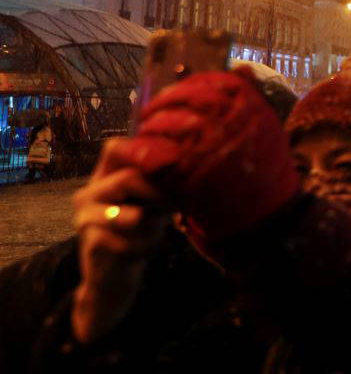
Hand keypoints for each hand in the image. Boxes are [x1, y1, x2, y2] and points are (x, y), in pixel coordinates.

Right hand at [71, 139, 170, 343]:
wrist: (112, 276)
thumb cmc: (138, 231)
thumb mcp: (153, 201)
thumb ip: (161, 182)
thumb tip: (191, 164)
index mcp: (103, 176)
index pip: (115, 148)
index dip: (144, 148)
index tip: (178, 155)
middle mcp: (88, 193)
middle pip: (128, 178)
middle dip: (161, 192)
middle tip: (180, 203)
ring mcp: (85, 219)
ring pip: (134, 215)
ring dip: (154, 225)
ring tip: (156, 230)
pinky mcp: (92, 244)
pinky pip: (132, 243)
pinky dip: (147, 247)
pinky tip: (143, 250)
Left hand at [133, 71, 299, 246]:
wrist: (264, 214)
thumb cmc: (264, 167)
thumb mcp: (265, 126)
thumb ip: (249, 97)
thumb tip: (240, 68)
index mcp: (247, 105)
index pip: (210, 82)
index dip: (187, 86)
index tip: (173, 92)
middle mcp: (228, 121)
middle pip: (184, 101)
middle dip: (163, 105)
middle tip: (149, 113)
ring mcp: (208, 147)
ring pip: (167, 126)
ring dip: (151, 128)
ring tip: (145, 133)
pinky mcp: (189, 173)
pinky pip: (158, 156)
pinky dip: (146, 155)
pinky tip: (141, 156)